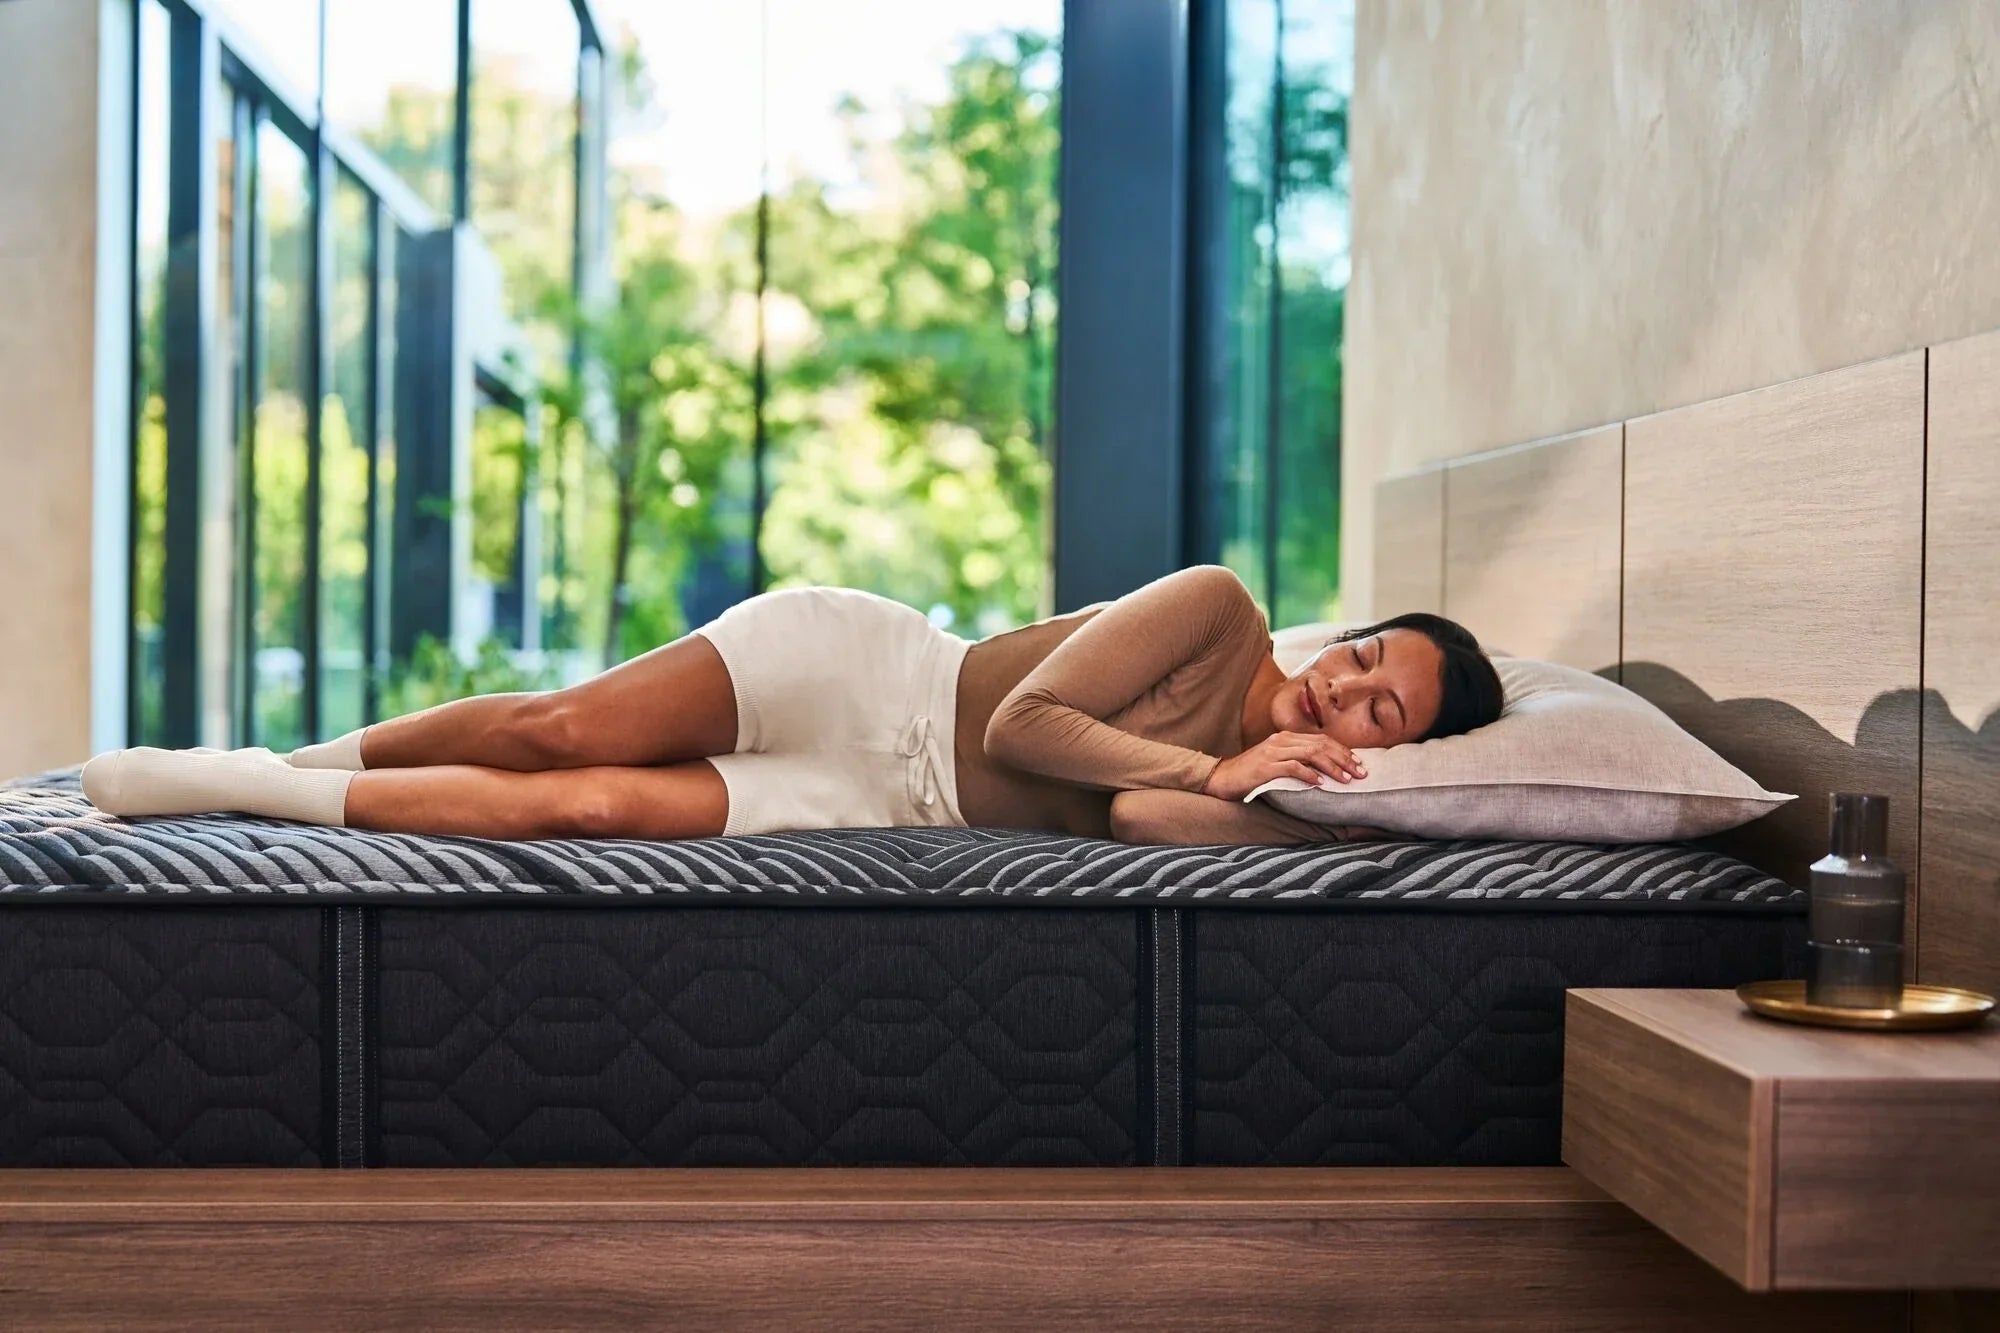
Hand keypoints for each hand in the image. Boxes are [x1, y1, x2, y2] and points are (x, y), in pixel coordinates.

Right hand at [1200, 731, 1367, 801]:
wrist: (1221, 778)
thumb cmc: (1250, 774)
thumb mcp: (1276, 762)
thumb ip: (1296, 761)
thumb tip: (1324, 771)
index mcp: (1286, 737)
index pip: (1322, 739)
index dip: (1343, 751)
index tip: (1358, 764)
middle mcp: (1281, 740)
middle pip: (1321, 744)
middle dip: (1344, 758)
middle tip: (1361, 773)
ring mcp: (1273, 752)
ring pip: (1311, 754)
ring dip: (1332, 767)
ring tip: (1346, 779)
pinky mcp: (1265, 766)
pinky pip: (1293, 767)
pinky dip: (1309, 775)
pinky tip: (1321, 784)